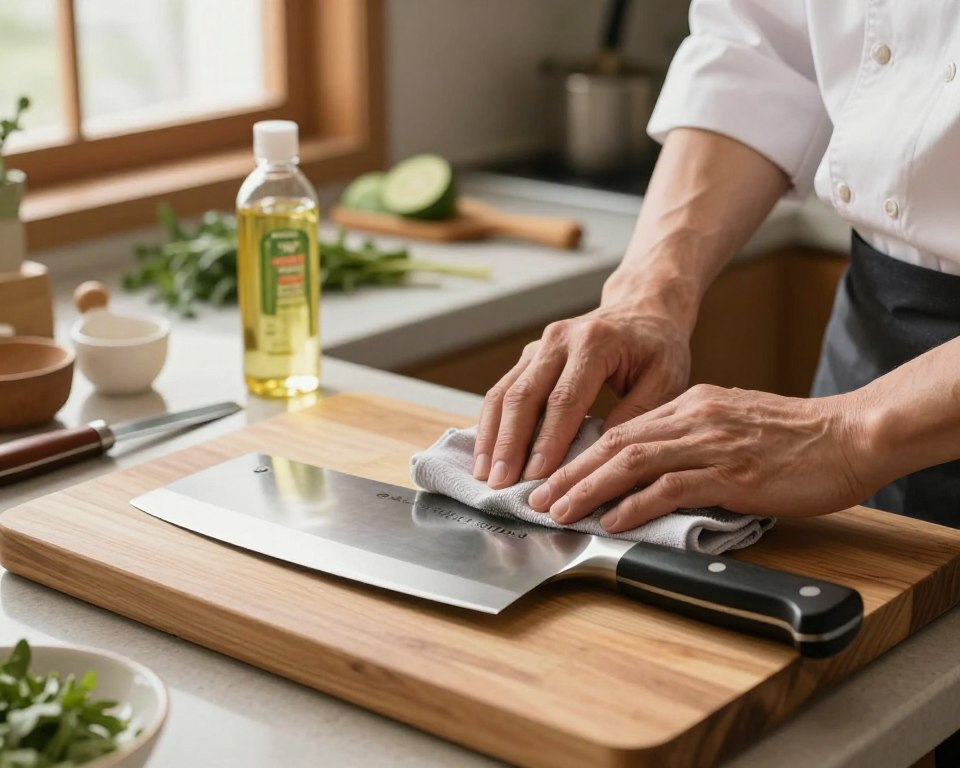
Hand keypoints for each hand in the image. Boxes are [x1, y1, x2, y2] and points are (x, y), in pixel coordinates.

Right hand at [473, 300, 691, 488]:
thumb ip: (636, 416)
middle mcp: (560, 339)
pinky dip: (491, 423)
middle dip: (510, 443)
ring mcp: (539, 346)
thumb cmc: (657, 349)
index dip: (548, 439)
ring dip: (492, 436)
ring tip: (485, 474)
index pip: (565, 398)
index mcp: (595, 342)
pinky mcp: (529, 357)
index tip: (537, 475)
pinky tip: (486, 452)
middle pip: (525, 395)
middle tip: (501, 483)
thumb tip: (599, 455)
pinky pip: (502, 390)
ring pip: (505, 392)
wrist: (642, 309)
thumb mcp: (665, 381)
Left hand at [526, 384, 879, 531]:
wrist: (850, 435)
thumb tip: (658, 468)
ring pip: (631, 462)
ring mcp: (710, 444)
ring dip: (588, 488)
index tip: (555, 475)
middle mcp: (693, 419)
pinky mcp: (731, 473)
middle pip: (614, 443)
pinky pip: (670, 488)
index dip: (582, 454)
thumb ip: (695, 440)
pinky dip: (634, 505)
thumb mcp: (734, 425)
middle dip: (570, 471)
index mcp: (692, 405)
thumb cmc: (797, 437)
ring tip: (559, 510)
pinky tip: (611, 520)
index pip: (622, 429)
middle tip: (538, 496)